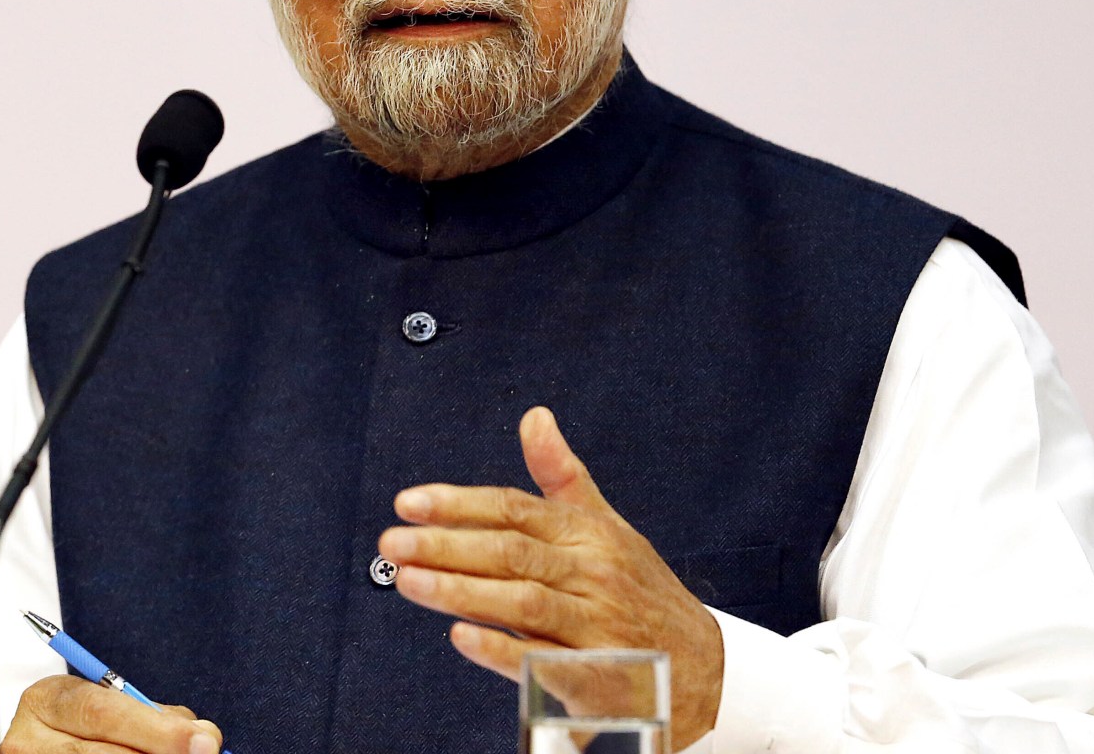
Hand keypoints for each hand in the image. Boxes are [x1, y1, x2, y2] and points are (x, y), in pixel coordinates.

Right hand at [0, 675, 223, 753]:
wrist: (50, 745)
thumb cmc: (90, 725)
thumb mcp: (111, 706)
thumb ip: (154, 716)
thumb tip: (203, 736)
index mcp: (45, 701)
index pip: (102, 713)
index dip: (154, 730)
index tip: (201, 741)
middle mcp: (27, 741)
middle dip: (158, 753)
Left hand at [378, 406, 724, 746]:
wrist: (702, 667)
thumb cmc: (639, 590)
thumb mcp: (607, 525)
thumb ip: (561, 475)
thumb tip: (534, 417)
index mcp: (588, 533)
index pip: (515, 508)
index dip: (459, 504)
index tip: (408, 503)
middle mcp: (592, 574)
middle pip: (511, 552)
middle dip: (446, 546)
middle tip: (392, 544)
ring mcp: (596, 626)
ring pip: (523, 602)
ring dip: (461, 592)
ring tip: (409, 582)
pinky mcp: (596, 676)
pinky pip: (546, 662)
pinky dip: (503, 649)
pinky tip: (461, 637)